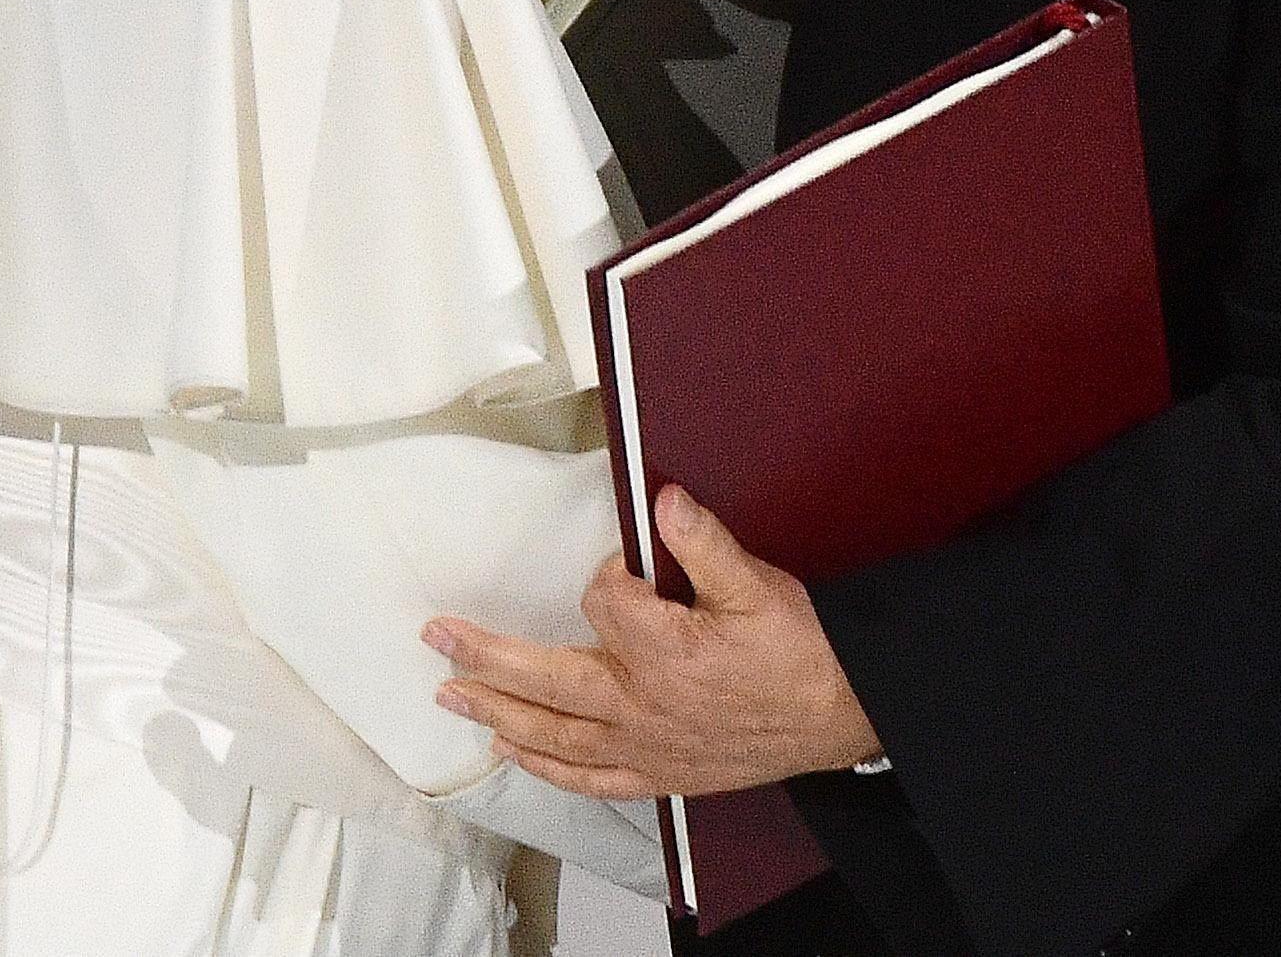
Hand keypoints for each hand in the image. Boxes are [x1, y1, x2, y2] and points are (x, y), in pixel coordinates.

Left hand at [424, 484, 882, 799]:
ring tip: (453, 694)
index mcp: (665, 651)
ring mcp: (647, 746)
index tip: (629, 563)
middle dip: (486, 657)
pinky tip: (515, 752)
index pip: (602, 601)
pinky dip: (547, 768)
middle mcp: (644, 705)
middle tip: (437, 637)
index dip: (608, 573)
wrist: (844, 716)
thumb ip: (704, 543)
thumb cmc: (803, 652)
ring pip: (556, 734)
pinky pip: (589, 778)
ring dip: (499, 711)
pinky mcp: (661, 773)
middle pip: (547, 679)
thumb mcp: (759, 586)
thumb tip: (662, 501)